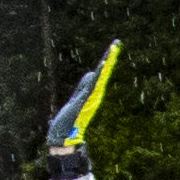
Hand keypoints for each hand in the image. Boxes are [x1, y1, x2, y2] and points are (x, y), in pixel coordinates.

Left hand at [46, 39, 119, 155]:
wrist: (64, 137)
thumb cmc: (67, 124)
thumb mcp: (73, 107)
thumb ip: (76, 102)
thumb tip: (76, 98)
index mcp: (90, 93)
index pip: (98, 74)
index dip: (105, 63)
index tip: (111, 49)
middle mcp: (93, 94)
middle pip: (102, 72)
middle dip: (109, 58)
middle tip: (116, 43)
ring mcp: (90, 96)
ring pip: (99, 76)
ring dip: (106, 62)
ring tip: (112, 48)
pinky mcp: (84, 99)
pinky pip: (93, 84)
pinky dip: (98, 74)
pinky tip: (102, 65)